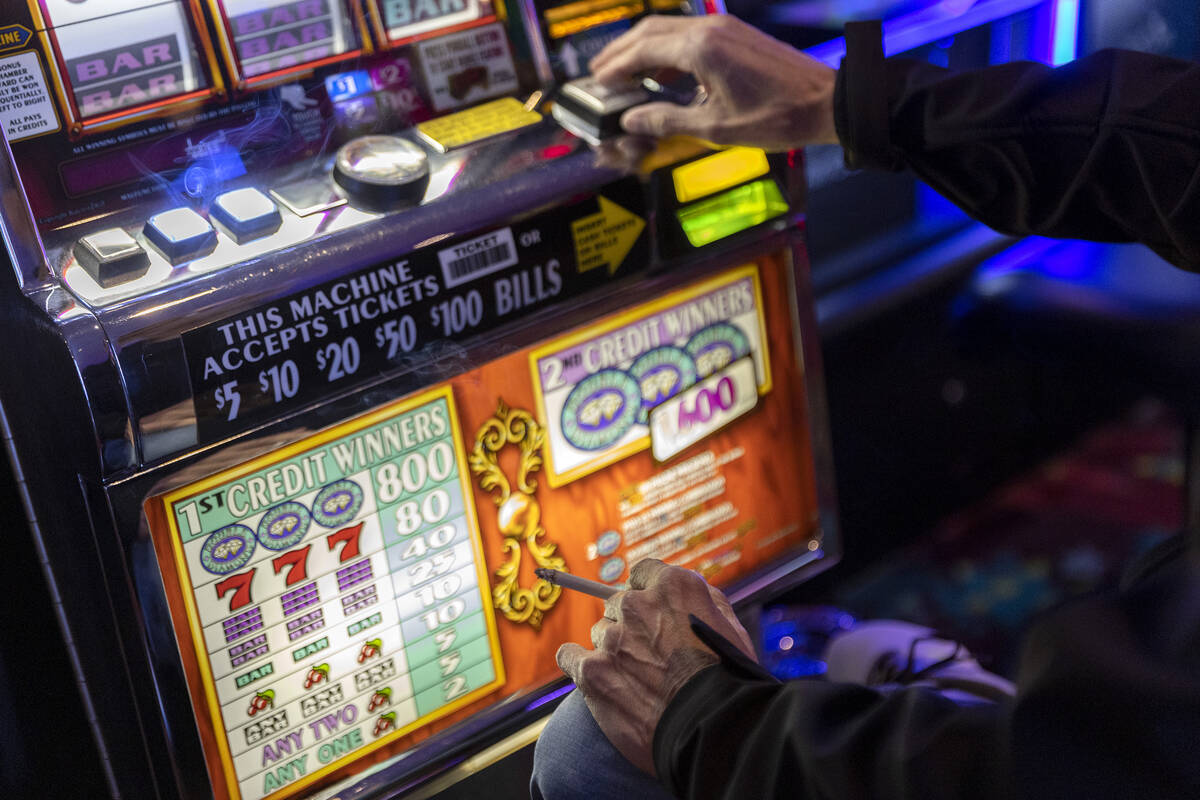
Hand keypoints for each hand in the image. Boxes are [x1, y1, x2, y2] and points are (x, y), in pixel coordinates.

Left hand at [556, 559, 756, 774]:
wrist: (712, 729)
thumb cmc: (729, 682)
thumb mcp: (731, 629)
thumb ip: (705, 603)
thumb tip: (688, 597)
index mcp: (674, 587)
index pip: (643, 573)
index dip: (647, 594)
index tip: (651, 611)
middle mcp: (637, 605)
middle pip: (618, 604)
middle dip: (630, 625)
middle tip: (647, 654)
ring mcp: (612, 637)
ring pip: (600, 632)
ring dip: (612, 650)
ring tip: (634, 679)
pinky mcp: (592, 671)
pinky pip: (569, 655)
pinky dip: (577, 663)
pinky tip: (592, 676)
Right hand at [589, 15, 838, 151]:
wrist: (825, 102)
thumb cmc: (777, 117)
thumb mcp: (715, 128)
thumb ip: (667, 121)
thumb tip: (633, 119)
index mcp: (700, 49)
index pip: (642, 51)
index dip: (615, 68)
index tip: (597, 83)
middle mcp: (709, 29)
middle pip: (650, 31)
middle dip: (621, 51)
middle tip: (599, 72)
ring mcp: (725, 28)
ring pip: (670, 29)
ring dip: (643, 48)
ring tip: (624, 72)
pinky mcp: (737, 35)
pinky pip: (691, 35)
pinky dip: (668, 49)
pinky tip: (663, 73)